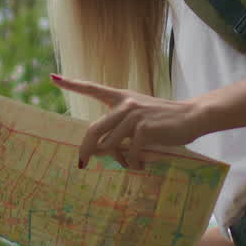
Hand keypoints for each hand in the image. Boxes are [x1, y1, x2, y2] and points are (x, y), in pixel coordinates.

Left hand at [51, 73, 207, 170]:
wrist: (191, 116)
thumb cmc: (165, 120)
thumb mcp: (140, 118)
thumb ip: (120, 128)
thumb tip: (102, 150)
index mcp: (122, 98)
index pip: (93, 88)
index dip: (72, 84)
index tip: (53, 78)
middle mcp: (125, 104)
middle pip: (94, 129)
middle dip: (86, 150)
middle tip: (82, 164)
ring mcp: (134, 115)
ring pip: (111, 145)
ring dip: (118, 160)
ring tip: (129, 165)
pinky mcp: (143, 128)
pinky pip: (128, 153)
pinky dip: (132, 164)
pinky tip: (141, 167)